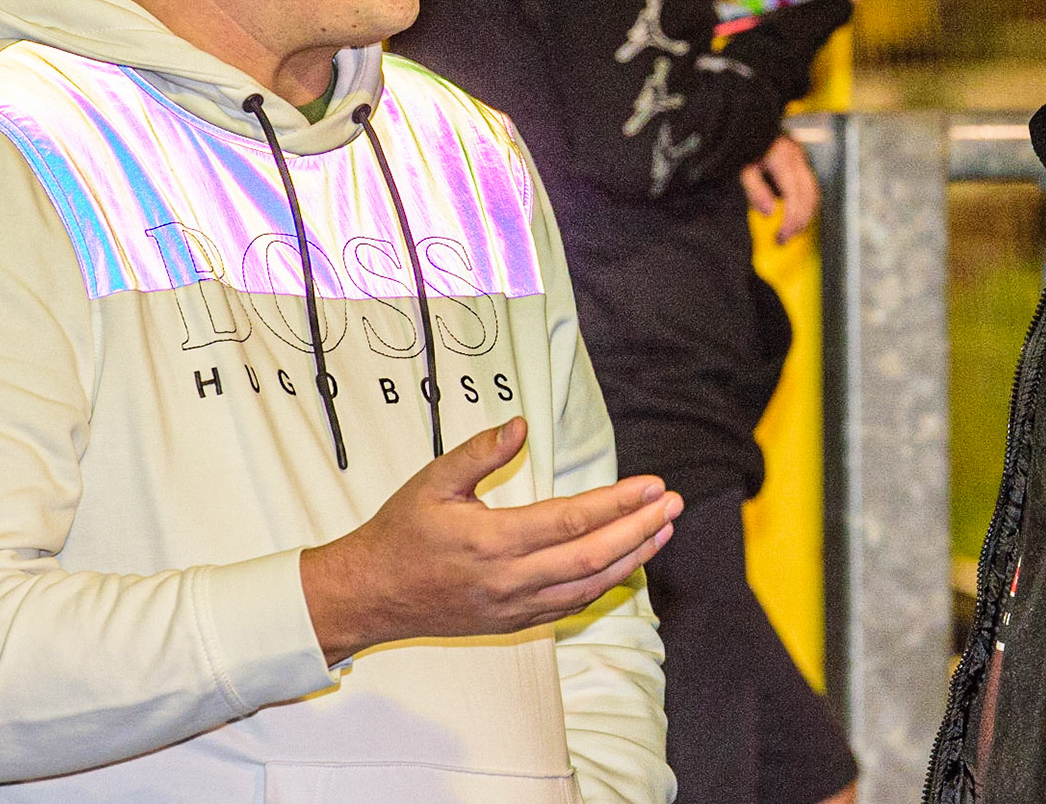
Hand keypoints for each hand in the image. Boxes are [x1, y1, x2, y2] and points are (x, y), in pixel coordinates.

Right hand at [300, 418, 681, 664]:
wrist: (371, 595)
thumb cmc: (401, 533)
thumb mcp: (432, 481)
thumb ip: (479, 453)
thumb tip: (520, 425)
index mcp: (491, 542)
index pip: (571, 521)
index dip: (618, 502)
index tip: (653, 484)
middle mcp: (510, 580)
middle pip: (593, 557)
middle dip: (640, 529)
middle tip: (675, 504)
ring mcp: (515, 607)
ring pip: (589, 586)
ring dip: (633, 557)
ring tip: (664, 530)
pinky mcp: (516, 622)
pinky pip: (572, 604)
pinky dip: (607, 583)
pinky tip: (628, 561)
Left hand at [741, 133, 818, 242]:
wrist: (748, 122)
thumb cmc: (745, 144)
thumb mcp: (743, 167)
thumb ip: (756, 190)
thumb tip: (769, 212)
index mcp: (784, 159)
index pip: (795, 196)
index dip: (791, 219)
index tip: (781, 236)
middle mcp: (797, 158)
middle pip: (809, 197)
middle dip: (799, 222)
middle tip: (785, 238)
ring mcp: (801, 158)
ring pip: (813, 193)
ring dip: (805, 215)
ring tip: (791, 230)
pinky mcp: (801, 160)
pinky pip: (811, 186)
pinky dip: (806, 204)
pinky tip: (796, 214)